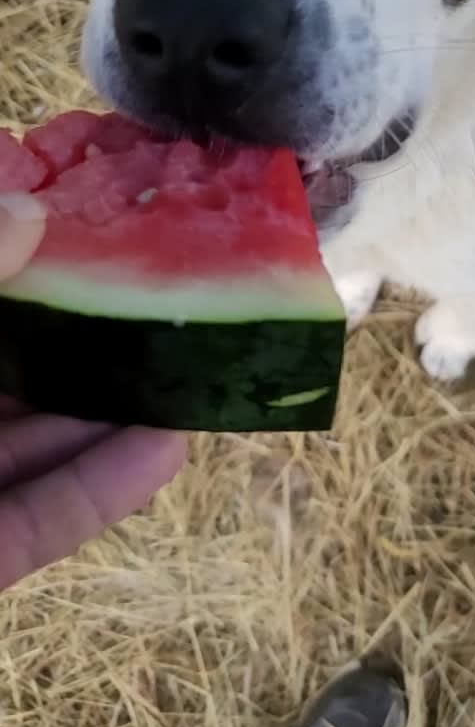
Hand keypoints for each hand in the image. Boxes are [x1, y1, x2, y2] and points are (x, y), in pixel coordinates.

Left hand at [0, 193, 186, 589]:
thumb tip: (28, 209)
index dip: (38, 251)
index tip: (103, 210)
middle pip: (24, 363)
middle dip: (98, 328)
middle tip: (177, 289)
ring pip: (44, 439)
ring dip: (118, 407)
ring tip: (198, 366)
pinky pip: (43, 518)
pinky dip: (102, 488)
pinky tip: (167, 448)